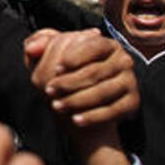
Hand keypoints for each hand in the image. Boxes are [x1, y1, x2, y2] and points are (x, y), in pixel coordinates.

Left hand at [23, 29, 138, 128]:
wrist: (88, 105)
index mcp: (106, 44)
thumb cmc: (68, 74)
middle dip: (69, 83)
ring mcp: (130, 81)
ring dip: (77, 100)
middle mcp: (123, 60)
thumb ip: (41, 45)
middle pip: (94, 72)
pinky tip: (76, 120)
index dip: (73, 57)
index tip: (56, 69)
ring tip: (57, 106)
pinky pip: (113, 111)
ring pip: (102, 92)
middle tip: (49, 91)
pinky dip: (93, 117)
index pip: (92, 45)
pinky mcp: (133, 102)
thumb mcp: (53, 56)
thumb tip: (31, 48)